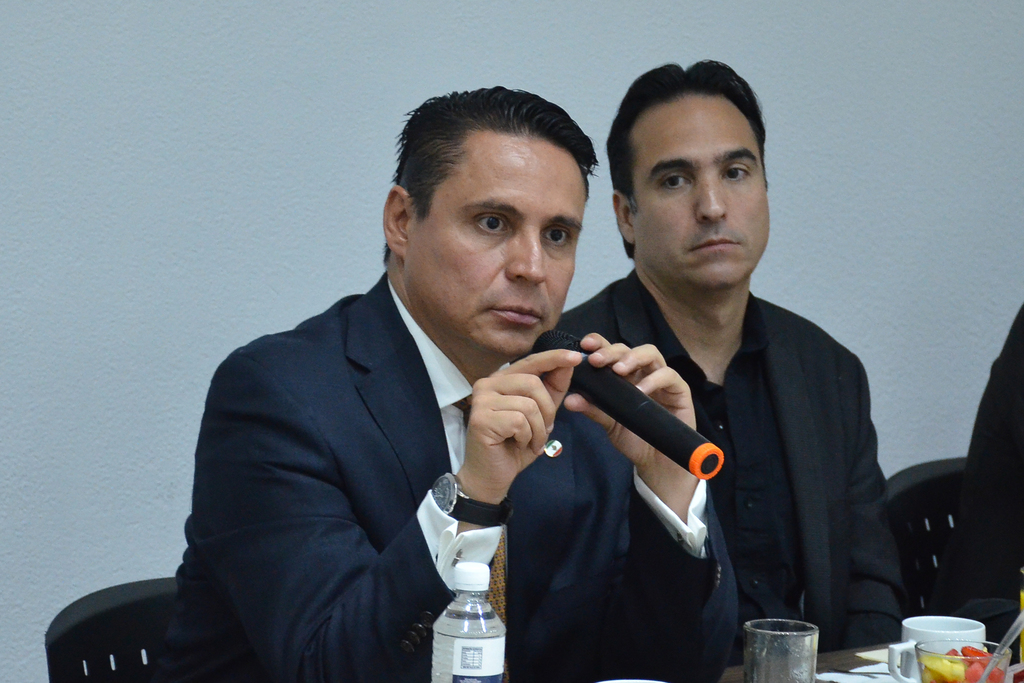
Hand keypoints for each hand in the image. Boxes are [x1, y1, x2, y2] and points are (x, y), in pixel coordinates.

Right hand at [458, 349, 581, 505]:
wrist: (491, 476)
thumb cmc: (514, 445)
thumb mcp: (541, 414)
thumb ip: (552, 389)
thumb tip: (569, 363)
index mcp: (502, 380)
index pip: (531, 361)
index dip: (554, 358)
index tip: (577, 357)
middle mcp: (487, 384)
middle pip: (533, 383)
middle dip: (548, 410)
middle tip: (545, 431)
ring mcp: (481, 400)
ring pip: (529, 405)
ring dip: (538, 429)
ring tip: (530, 442)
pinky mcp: (481, 418)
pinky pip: (519, 421)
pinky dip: (527, 437)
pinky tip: (519, 445)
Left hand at [562, 333, 698, 515]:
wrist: (656, 462)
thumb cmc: (634, 437)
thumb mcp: (609, 422)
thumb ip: (592, 409)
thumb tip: (569, 399)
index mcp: (623, 375)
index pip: (611, 351)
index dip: (599, 344)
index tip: (585, 346)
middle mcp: (642, 372)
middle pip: (628, 348)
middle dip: (611, 351)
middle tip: (597, 361)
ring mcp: (661, 378)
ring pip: (651, 353)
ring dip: (633, 358)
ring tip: (618, 370)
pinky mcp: (679, 389)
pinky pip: (668, 375)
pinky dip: (654, 379)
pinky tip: (641, 390)